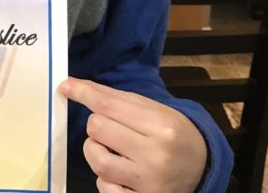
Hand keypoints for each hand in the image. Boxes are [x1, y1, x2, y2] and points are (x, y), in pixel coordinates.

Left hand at [61, 77, 206, 192]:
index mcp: (161, 126)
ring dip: (95, 151)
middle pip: (97, 129)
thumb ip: (113, 98)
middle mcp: (156, 155)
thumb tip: (72, 85)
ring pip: (96, 160)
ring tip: (111, 150)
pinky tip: (120, 173)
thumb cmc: (171, 134)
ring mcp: (148, 182)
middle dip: (98, 126)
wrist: (201, 169)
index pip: (109, 106)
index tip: (66, 87)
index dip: (83, 94)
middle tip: (112, 130)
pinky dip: (105, 178)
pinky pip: (104, 187)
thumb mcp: (152, 110)